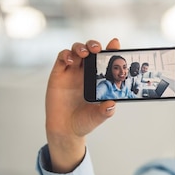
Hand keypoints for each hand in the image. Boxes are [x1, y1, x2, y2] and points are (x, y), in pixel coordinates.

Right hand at [45, 38, 119, 172]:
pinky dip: (66, 55)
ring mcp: (72, 72)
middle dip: (93, 45)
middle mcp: (86, 73)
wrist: (65, 129)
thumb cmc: (84, 121)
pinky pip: (62, 58)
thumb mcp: (98, 116)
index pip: (105, 61)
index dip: (110, 50)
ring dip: (80, 47)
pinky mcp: (58, 74)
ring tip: (85, 53)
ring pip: (76, 51)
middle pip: (90, 51)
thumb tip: (112, 104)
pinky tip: (70, 61)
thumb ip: (106, 111)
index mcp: (98, 80)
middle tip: (98, 49)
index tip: (115, 44)